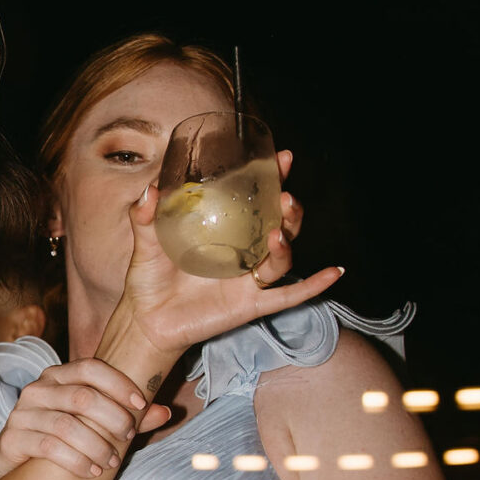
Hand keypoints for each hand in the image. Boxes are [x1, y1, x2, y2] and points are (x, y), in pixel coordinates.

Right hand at [0, 362, 172, 479]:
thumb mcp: (93, 427)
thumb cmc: (59, 442)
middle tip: (128, 437)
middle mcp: (37, 390)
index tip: (141, 403)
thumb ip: (126, 418)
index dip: (118, 383)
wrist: (12, 470)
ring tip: (112, 462)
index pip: (90, 367)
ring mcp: (22, 414)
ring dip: (96, 446)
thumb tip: (165, 412)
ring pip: (66, 425)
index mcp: (58, 377)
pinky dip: (77, 461)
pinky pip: (48, 447)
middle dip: (112, 418)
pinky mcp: (12, 439)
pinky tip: (92, 472)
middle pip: (81, 396)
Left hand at [115, 150, 340, 375]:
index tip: (281, 157)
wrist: (146, 322)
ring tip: (278, 231)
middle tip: (284, 195)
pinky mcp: (250, 304)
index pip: (255, 200)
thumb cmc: (150, 279)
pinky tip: (334, 272)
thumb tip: (151, 190)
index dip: (271, 178)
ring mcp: (249, 279)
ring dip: (288, 242)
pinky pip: (288, 296)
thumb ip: (145, 217)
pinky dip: (313, 286)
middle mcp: (243, 251)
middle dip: (288, 208)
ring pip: (282, 258)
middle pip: (279, 225)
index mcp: (225, 230)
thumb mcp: (145, 243)